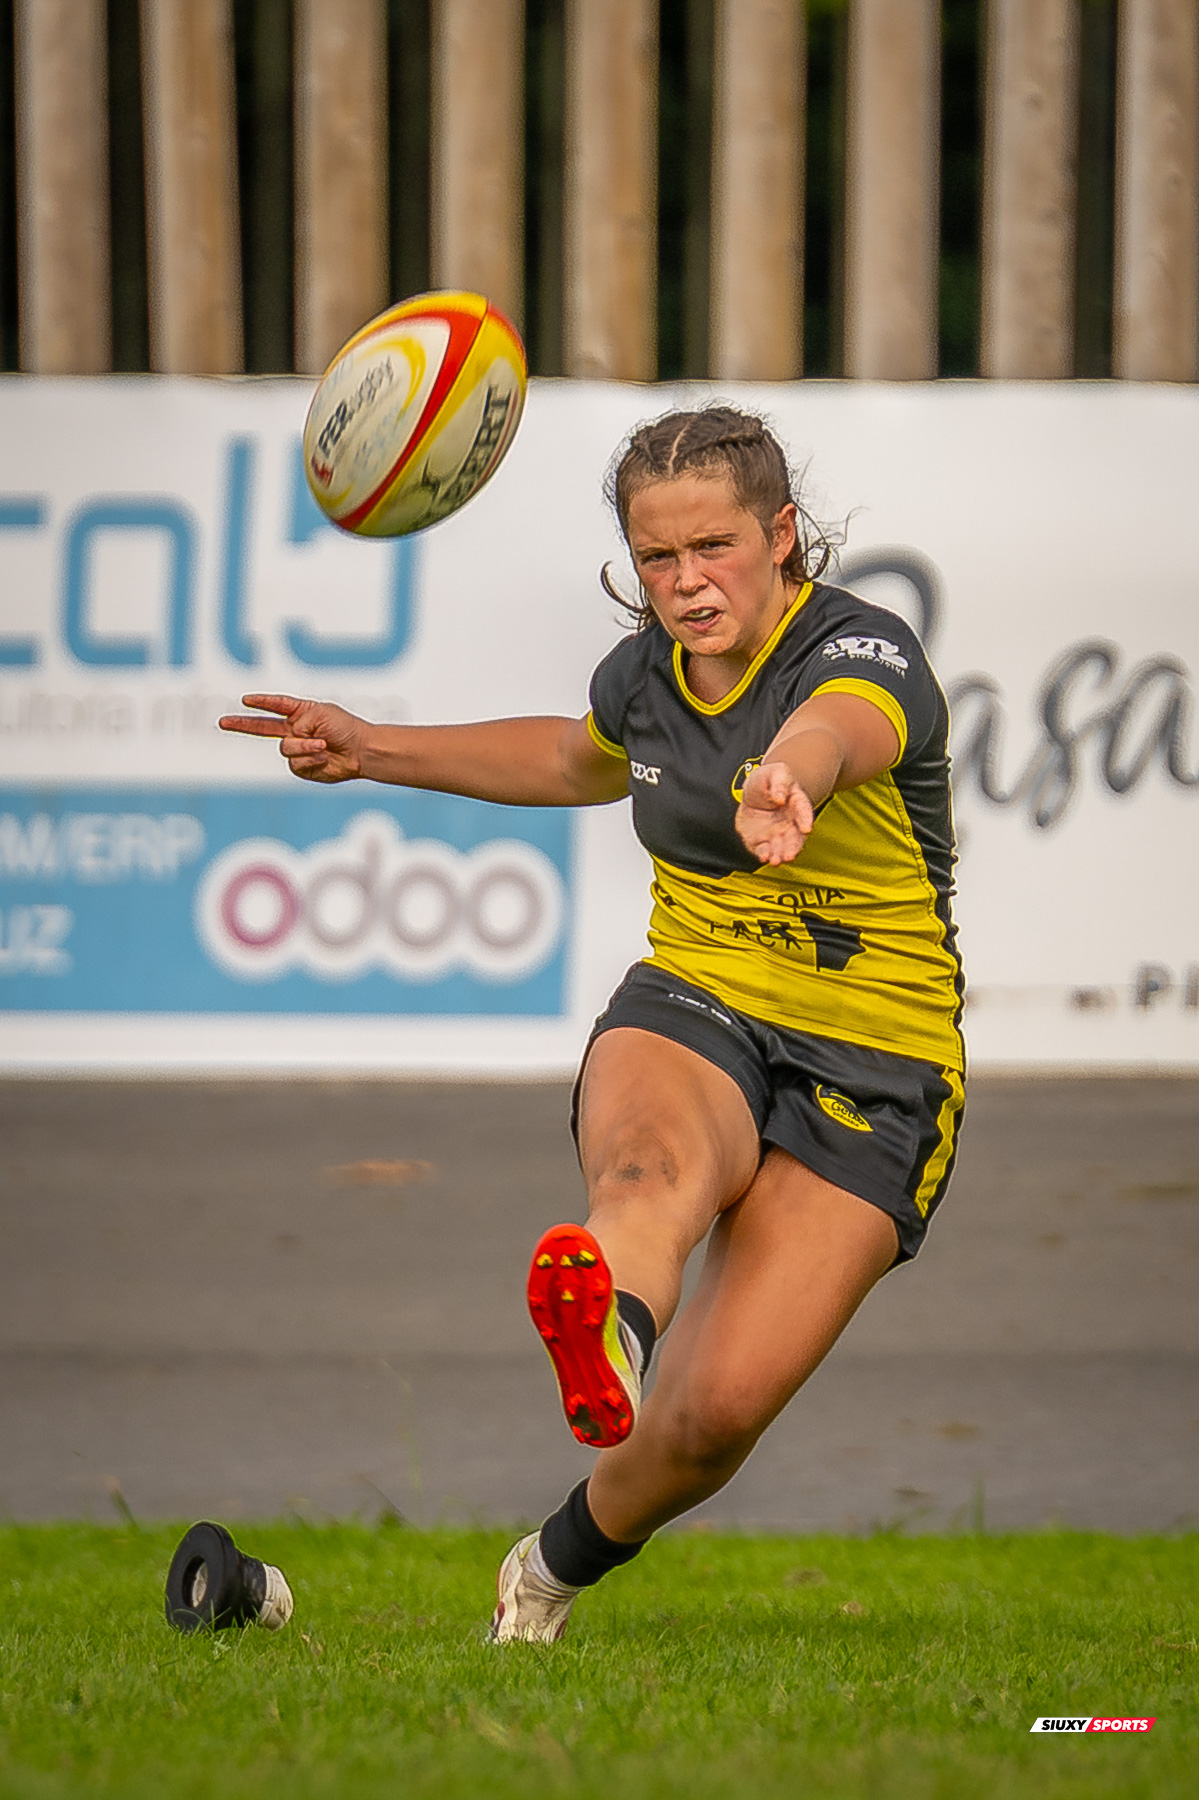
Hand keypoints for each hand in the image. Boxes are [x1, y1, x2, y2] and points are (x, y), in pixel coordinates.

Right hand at [218, 694, 367, 782]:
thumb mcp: (321, 713)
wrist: (360, 751)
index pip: (276, 706)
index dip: (261, 702)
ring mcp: (297, 750)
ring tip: (323, 745)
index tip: (246, 699)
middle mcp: (295, 731)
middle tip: (222, 722)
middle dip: (241, 725)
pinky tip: (323, 756)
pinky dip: (309, 758)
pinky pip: (295, 763)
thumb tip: (291, 741)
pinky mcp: (302, 767)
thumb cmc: (345, 728)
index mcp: (300, 714)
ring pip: (285, 748)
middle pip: (261, 728)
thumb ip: (299, 722)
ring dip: (304, 746)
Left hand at [735, 760, 814, 865]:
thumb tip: (780, 797)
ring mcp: (777, 835)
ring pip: (782, 847)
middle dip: (792, 847)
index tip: (807, 828)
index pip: (803, 810)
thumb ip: (779, 782)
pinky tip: (764, 858)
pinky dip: (764, 855)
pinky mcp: (762, 842)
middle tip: (790, 855)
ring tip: (776, 861)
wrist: (753, 794)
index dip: (806, 819)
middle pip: (795, 837)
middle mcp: (791, 823)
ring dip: (780, 855)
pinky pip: (764, 850)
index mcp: (797, 802)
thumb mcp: (774, 773)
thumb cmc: (768, 781)